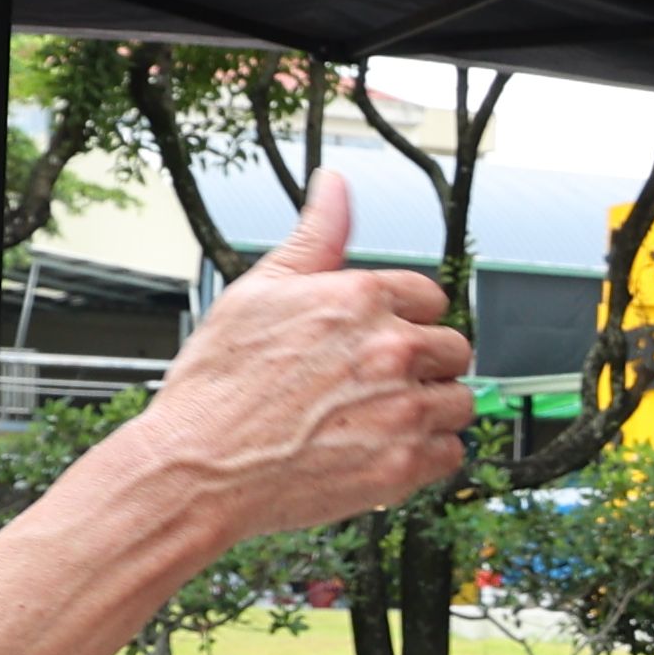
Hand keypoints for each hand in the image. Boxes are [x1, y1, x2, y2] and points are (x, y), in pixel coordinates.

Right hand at [114, 171, 472, 550]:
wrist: (195, 467)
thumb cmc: (218, 386)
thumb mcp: (258, 291)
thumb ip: (315, 238)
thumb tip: (334, 187)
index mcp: (360, 299)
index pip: (429, 297)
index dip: (405, 318)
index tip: (384, 338)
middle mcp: (391, 350)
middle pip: (453, 349)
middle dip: (424, 363)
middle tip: (380, 382)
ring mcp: (402, 409)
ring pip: (458, 401)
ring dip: (431, 409)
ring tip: (380, 417)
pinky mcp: (403, 464)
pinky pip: (450, 453)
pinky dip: (426, 454)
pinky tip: (385, 448)